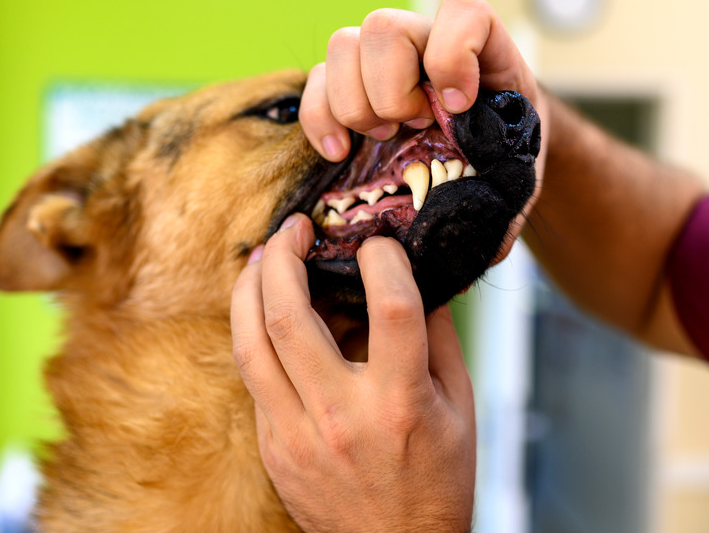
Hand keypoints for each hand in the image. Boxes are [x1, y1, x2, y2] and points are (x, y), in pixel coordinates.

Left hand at [231, 213, 475, 532]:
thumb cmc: (436, 479)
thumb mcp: (460, 407)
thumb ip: (439, 339)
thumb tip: (418, 281)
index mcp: (400, 404)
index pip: (390, 310)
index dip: (383, 261)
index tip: (377, 243)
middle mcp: (341, 417)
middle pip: (291, 317)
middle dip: (283, 257)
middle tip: (292, 228)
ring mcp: (297, 435)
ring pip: (251, 344)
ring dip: (248, 289)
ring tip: (260, 257)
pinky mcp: (274, 448)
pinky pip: (253, 376)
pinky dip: (255, 332)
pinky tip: (263, 310)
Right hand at [299, 0, 548, 261]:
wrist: (484, 157)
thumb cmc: (503, 161)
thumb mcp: (513, 180)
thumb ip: (503, 205)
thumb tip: (484, 247)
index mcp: (481, 54)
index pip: (461, 12)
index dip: (453, 52)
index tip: (459, 106)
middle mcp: (425, 45)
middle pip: (384, 28)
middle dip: (390, 90)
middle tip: (410, 130)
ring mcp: (382, 63)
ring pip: (344, 47)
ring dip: (354, 103)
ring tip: (380, 140)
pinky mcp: (349, 87)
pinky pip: (315, 83)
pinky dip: (319, 119)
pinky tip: (339, 153)